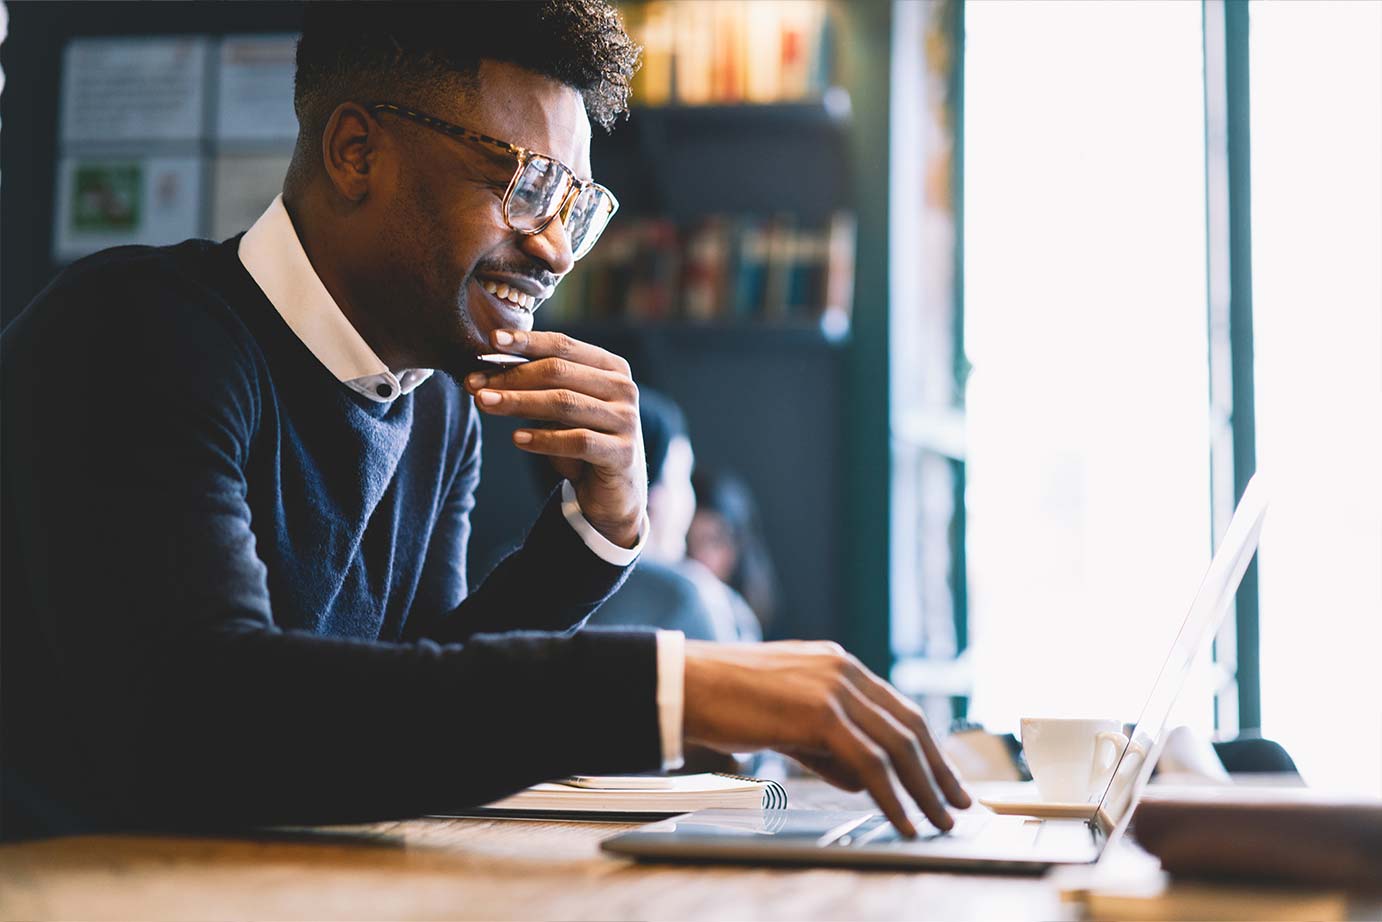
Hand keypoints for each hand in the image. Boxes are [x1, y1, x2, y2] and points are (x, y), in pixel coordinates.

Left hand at [465, 329, 645, 547]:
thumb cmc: (582, 440)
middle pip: (559, 372)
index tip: (491, 341)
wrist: (615, 491)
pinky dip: (544, 439)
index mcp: (610, 367)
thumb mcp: (562, 409)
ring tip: (485, 404)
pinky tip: (517, 439)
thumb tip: (484, 374)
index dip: (527, 342)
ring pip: (565, 403)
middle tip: (475, 383)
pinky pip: (578, 441)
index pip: (563, 345)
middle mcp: (623, 388)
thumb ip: (537, 388)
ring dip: (519, 402)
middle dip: (512, 376)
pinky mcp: (622, 453)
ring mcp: (626, 420)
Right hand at [682, 640, 971, 836]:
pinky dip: (893, 796)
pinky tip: (902, 819)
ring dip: (924, 789)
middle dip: (938, 771)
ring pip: (898, 745)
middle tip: (958, 805)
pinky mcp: (821, 712)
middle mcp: (844, 669)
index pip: (898, 709)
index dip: (927, 748)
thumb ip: (828, 747)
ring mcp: (835, 687)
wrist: (685, 685)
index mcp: (838, 664)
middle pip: (909, 726)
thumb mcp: (788, 723)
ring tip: (938, 821)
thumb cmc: (726, 702)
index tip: (945, 780)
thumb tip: (865, 779)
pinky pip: (871, 761)